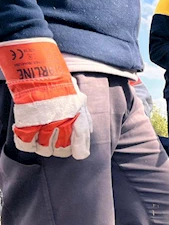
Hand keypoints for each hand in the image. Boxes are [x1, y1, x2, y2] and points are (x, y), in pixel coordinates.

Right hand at [0, 38, 91, 158]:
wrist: (41, 73)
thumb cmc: (62, 87)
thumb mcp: (79, 102)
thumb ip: (84, 121)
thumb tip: (87, 138)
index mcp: (75, 119)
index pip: (78, 145)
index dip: (77, 150)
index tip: (76, 151)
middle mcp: (60, 125)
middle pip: (60, 150)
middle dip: (59, 148)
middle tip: (56, 140)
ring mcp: (42, 124)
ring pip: (43, 149)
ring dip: (43, 146)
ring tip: (43, 137)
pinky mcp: (26, 122)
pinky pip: (25, 143)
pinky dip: (27, 144)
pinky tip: (30, 137)